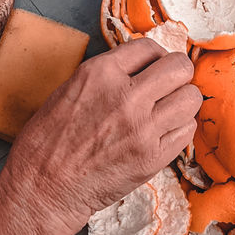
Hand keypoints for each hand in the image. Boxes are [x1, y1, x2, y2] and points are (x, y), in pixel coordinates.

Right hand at [0, 39, 201, 234]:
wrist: (43, 188)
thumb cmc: (49, 140)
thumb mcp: (71, 88)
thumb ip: (108, 74)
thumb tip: (141, 67)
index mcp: (101, 73)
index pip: (149, 46)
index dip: (155, 55)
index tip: (154, 66)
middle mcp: (126, 96)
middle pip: (179, 67)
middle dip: (177, 73)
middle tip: (168, 85)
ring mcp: (142, 129)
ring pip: (191, 98)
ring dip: (181, 101)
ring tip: (166, 110)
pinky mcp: (152, 158)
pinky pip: (186, 130)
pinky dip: (178, 129)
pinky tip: (161, 132)